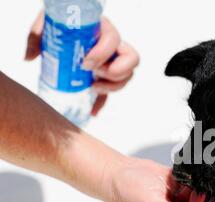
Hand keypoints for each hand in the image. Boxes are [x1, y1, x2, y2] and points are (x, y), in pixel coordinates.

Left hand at [25, 12, 139, 115]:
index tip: (85, 63)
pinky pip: (110, 91)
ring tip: (94, 88)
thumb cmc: (58, 24)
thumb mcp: (47, 24)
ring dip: (113, 86)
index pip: (113, 40)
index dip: (103, 53)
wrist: (61, 30)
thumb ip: (37, 37)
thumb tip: (30, 57)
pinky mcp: (105, 77)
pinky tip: (92, 111)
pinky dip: (102, 103)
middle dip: (116, 72)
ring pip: (126, 76)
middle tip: (95, 76)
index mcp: (101, 29)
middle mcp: (112, 46)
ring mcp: (112, 62)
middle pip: (131, 59)